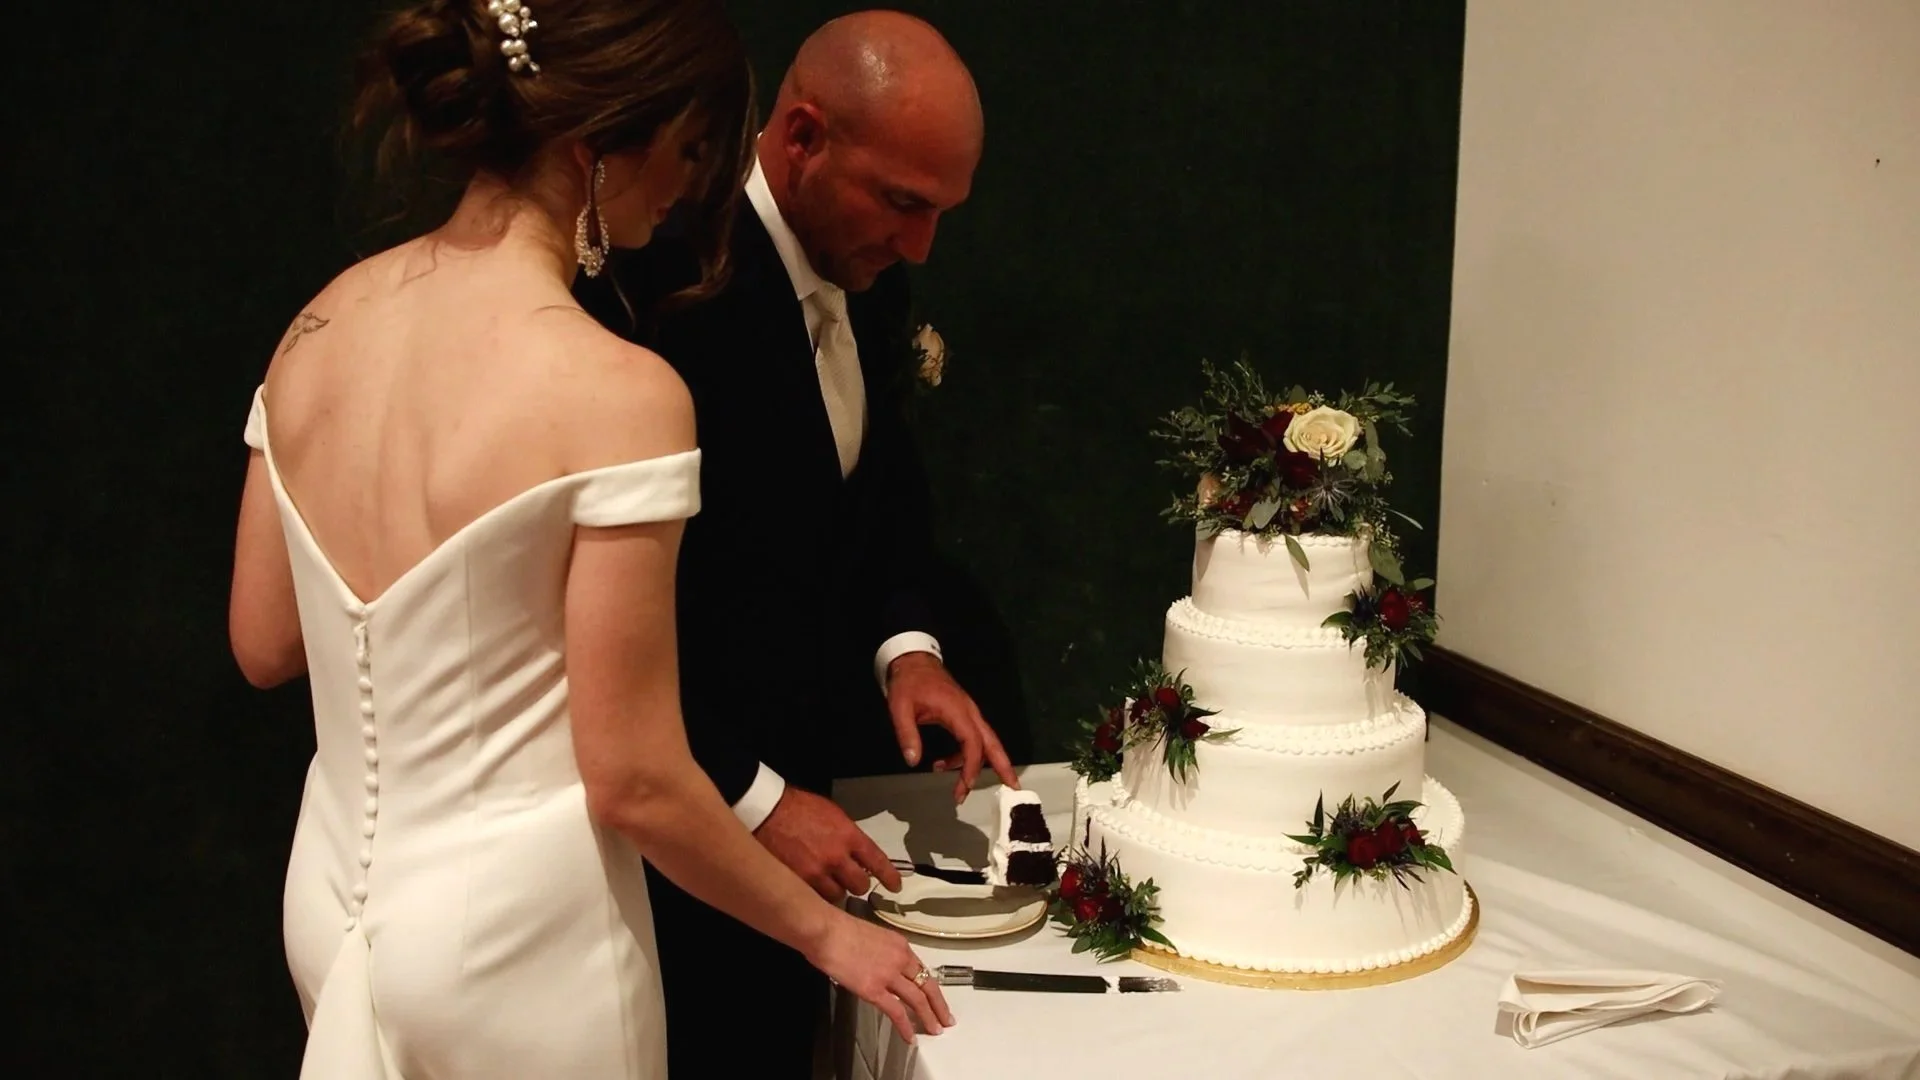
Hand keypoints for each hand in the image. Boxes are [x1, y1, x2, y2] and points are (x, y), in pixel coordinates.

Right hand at [755, 786, 901, 900]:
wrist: (767, 811)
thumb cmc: (799, 807)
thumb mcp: (833, 814)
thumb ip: (848, 836)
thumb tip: (857, 854)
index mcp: (849, 836)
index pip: (878, 862)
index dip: (889, 877)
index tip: (895, 886)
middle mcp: (837, 857)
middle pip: (860, 886)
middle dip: (857, 884)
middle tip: (849, 880)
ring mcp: (817, 873)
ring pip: (837, 896)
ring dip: (835, 890)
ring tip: (826, 882)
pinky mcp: (798, 883)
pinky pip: (815, 898)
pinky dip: (815, 894)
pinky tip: (810, 887)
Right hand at [807, 911, 953, 1043]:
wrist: (825, 930)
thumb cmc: (838, 929)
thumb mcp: (871, 937)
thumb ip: (881, 953)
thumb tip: (879, 968)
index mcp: (899, 944)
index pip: (922, 969)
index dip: (931, 987)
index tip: (937, 998)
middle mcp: (900, 959)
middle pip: (928, 985)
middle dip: (939, 1005)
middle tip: (947, 1019)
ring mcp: (888, 975)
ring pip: (918, 1000)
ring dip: (929, 1017)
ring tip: (935, 1030)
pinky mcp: (874, 990)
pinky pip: (896, 1011)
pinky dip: (905, 1026)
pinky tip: (910, 1037)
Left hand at [886, 653, 1018, 803]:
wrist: (914, 660)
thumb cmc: (909, 682)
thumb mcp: (900, 707)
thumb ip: (907, 734)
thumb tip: (913, 761)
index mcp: (957, 711)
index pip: (972, 743)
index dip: (971, 766)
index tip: (965, 786)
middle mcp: (969, 712)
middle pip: (993, 743)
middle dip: (1003, 766)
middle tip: (1013, 787)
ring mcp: (969, 713)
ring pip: (986, 742)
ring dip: (980, 765)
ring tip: (963, 787)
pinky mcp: (964, 714)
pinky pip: (972, 738)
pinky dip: (964, 755)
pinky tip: (945, 764)